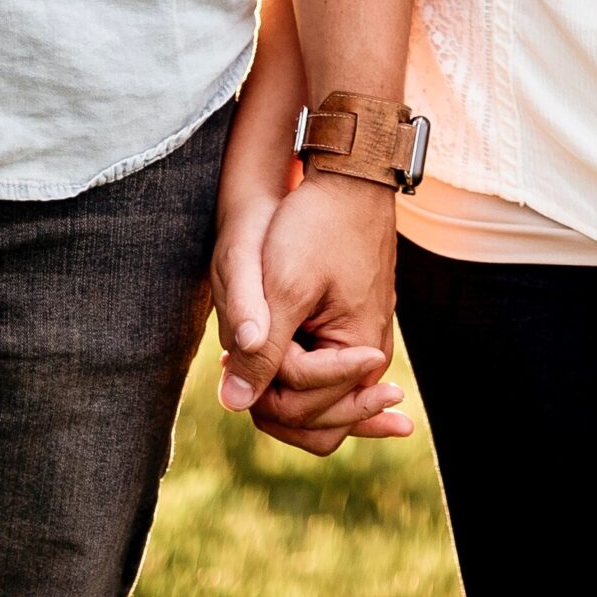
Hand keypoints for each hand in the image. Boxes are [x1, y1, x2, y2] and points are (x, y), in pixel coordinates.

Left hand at [213, 172, 411, 455]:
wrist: (349, 179)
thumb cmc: (318, 225)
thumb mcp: (284, 287)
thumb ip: (263, 350)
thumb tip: (234, 404)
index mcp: (361, 355)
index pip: (302, 408)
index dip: (262, 383)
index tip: (235, 346)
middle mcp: (370, 359)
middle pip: (314, 418)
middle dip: (269, 398)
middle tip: (227, 363)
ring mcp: (363, 345)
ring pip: (317, 399)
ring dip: (278, 386)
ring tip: (235, 361)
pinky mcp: (352, 329)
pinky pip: (324, 373)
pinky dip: (294, 373)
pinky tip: (267, 364)